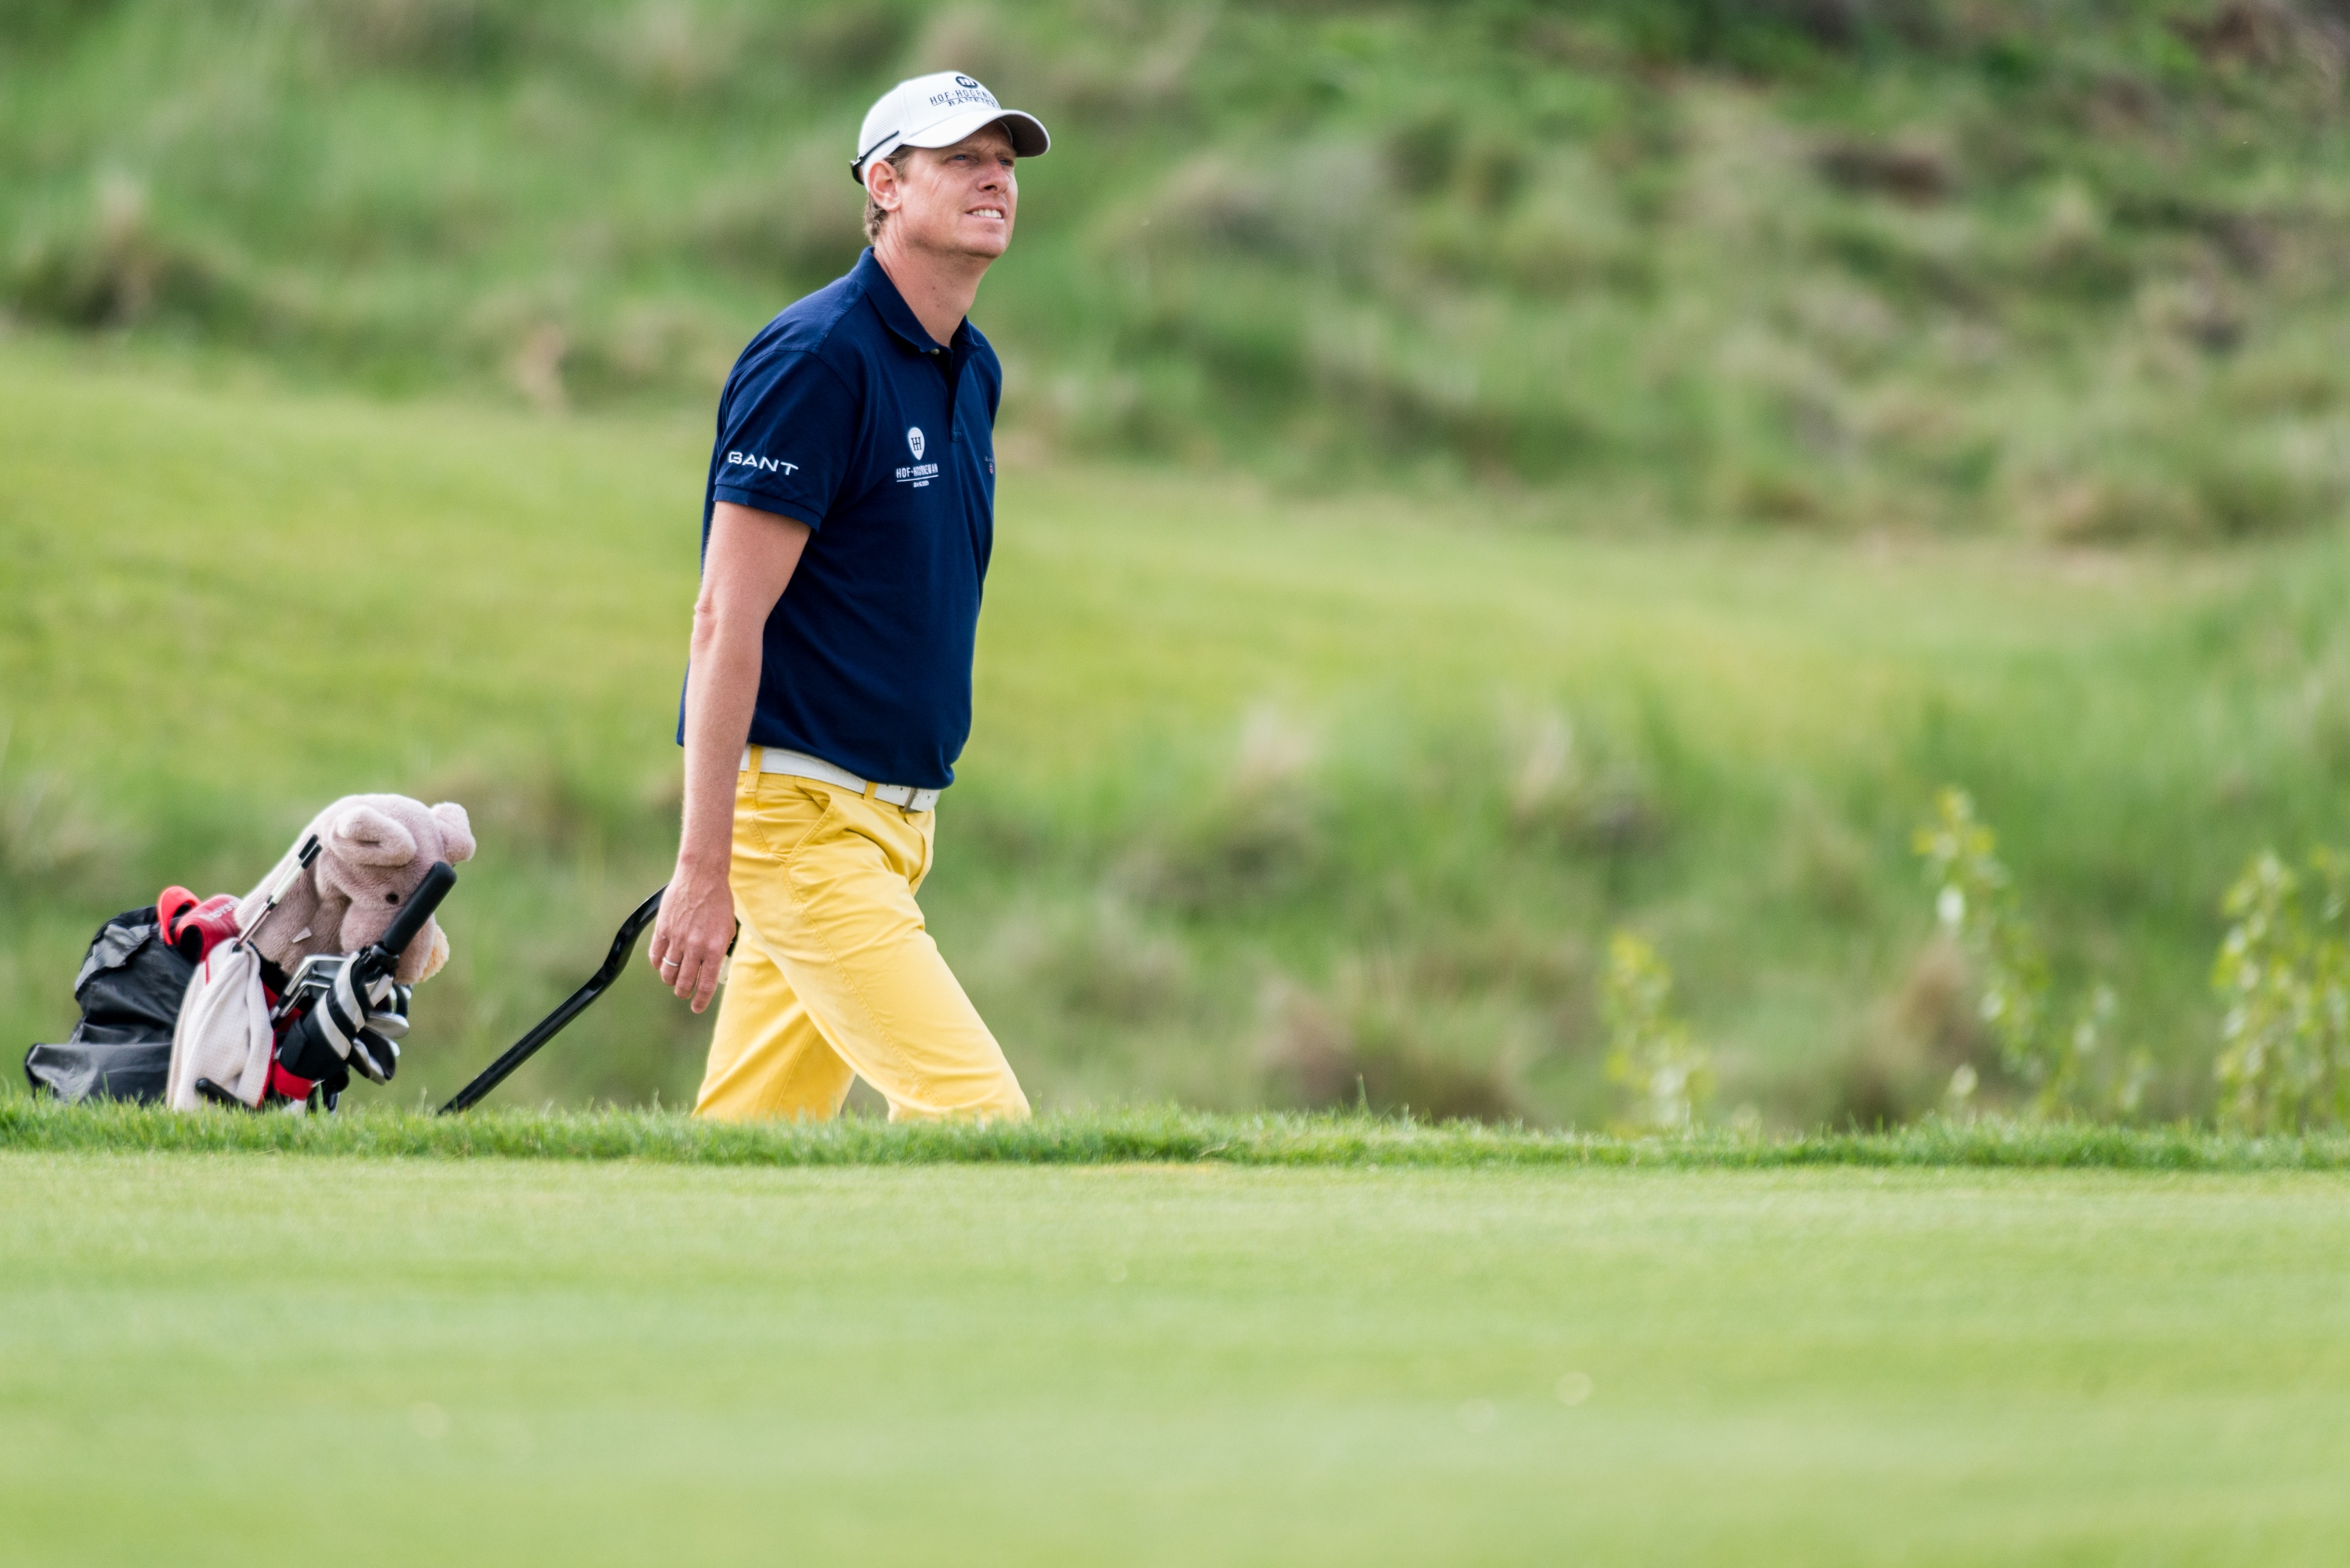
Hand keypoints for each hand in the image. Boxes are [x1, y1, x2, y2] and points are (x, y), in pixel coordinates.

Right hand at [648, 858, 734, 1013]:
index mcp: (715, 948)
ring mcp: (677, 939)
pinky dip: (658, 965)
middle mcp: (695, 947)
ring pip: (668, 973)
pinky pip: (656, 956)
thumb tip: (714, 968)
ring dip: (671, 981)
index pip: (706, 984)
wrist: (702, 876)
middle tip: (685, 994)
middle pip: (684, 982)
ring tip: (674, 980)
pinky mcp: (662, 930)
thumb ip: (721, 950)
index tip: (697, 1008)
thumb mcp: (728, 928)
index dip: (701, 1000)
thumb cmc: (719, 901)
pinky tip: (662, 965)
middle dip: (684, 993)